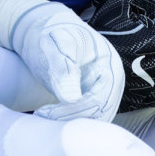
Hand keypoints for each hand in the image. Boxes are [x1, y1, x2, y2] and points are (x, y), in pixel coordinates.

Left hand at [0, 0, 122, 121]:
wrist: (44, 31)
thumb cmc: (50, 33)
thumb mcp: (53, 43)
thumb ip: (62, 66)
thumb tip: (71, 98)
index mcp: (109, 64)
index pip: (99, 99)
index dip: (73, 110)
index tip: (46, 113)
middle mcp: (111, 81)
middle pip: (100, 113)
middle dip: (71, 120)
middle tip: (42, 118)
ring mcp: (103, 91)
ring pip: (94, 120)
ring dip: (70, 124)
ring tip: (43, 118)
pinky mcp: (92, 99)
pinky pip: (87, 118)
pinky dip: (70, 123)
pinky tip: (49, 119)